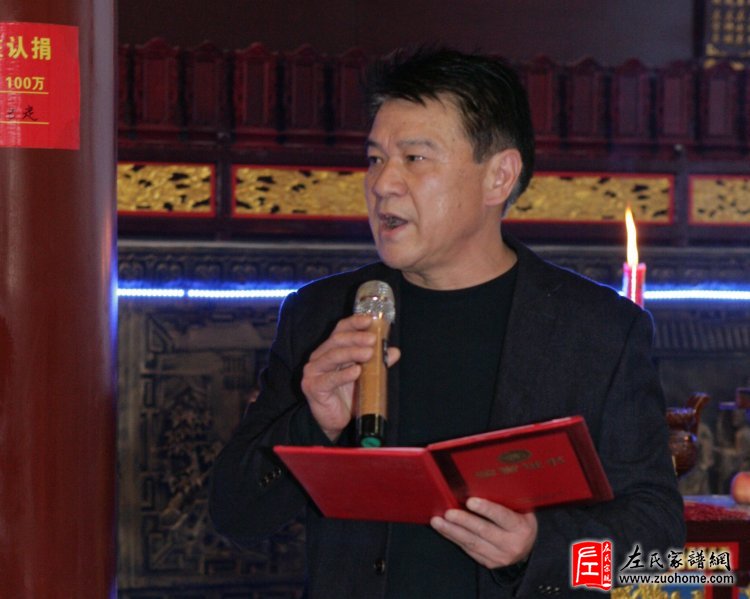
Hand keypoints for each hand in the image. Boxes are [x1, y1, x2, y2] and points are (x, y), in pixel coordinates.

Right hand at [300, 313, 399, 441]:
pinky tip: (356, 371)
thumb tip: (394, 351)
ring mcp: (313, 371)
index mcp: (330, 349)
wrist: (335, 421)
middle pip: (337, 340)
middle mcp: (319, 356)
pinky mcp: (312, 386)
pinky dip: (343, 374)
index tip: (370, 320)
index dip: (354, 323)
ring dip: (352, 352)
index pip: (340, 330)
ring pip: (333, 356)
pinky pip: (329, 378)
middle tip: (373, 340)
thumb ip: (377, 362)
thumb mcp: (365, 375)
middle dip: (356, 338)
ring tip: (369, 354)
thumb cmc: (347, 394)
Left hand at [430, 497, 536, 568]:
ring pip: (472, 543)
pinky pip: (469, 551)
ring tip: (437, 522)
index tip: (470, 501)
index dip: (486, 509)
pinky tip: (445, 530)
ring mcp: (500, 557)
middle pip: (483, 531)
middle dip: (463, 521)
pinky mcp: (490, 563)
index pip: (502, 517)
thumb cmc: (521, 521)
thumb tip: (483, 481)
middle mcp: (511, 544)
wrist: (530, 550)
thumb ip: (507, 500)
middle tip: (447, 513)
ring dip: (452, 532)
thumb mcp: (522, 510)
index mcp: (521, 528)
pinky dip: (455, 539)